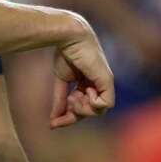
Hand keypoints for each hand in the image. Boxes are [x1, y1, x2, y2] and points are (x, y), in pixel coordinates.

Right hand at [50, 14, 115, 128]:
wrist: (69, 37)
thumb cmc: (65, 53)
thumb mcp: (61, 81)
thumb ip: (60, 100)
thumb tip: (53, 121)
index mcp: (89, 84)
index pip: (83, 108)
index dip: (69, 118)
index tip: (53, 124)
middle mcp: (98, 85)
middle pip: (90, 112)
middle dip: (75, 114)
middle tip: (67, 103)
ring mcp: (104, 83)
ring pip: (99, 111)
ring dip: (83, 109)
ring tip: (73, 96)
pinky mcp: (107, 80)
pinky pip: (106, 104)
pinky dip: (93, 104)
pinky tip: (85, 91)